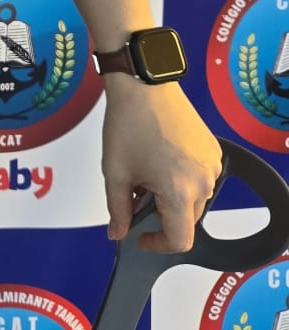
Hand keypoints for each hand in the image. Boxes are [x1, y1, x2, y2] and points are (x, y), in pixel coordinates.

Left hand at [101, 77, 221, 251]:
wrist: (144, 85)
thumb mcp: (115, 171)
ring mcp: (212, 166)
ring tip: (146, 169)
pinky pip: (200, 177)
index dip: (158, 244)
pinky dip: (181, 177)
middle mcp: (204, 182)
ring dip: (171, 194)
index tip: (140, 236)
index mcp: (179, 192)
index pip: (179, 239)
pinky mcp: (214, 152)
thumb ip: (117, 209)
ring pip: (193, 198)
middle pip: (185, 218)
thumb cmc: (128, 123)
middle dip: (159, 212)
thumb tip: (117, 233)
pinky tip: (160, 157)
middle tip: (135, 190)